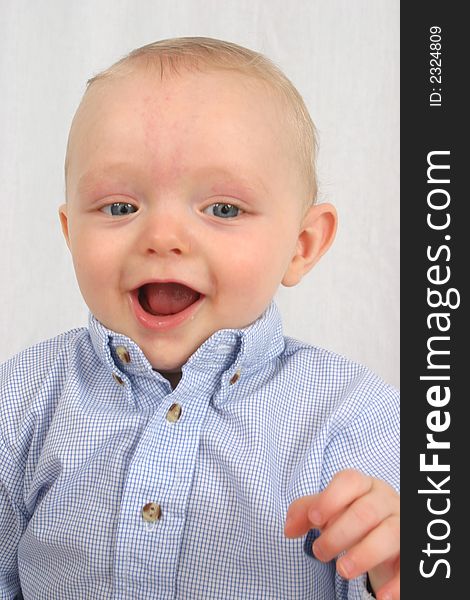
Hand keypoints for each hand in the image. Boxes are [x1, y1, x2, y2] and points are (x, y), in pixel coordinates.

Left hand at [284, 469, 399, 599]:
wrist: (388, 531)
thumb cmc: (352, 516)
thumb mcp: (329, 510)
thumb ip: (305, 512)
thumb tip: (288, 529)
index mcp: (363, 485)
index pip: (349, 481)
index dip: (330, 498)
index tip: (314, 520)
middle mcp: (385, 500)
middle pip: (365, 512)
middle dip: (339, 534)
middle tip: (321, 553)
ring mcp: (402, 523)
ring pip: (389, 534)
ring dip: (363, 554)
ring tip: (342, 571)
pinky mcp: (412, 551)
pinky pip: (410, 565)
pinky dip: (397, 582)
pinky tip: (382, 597)